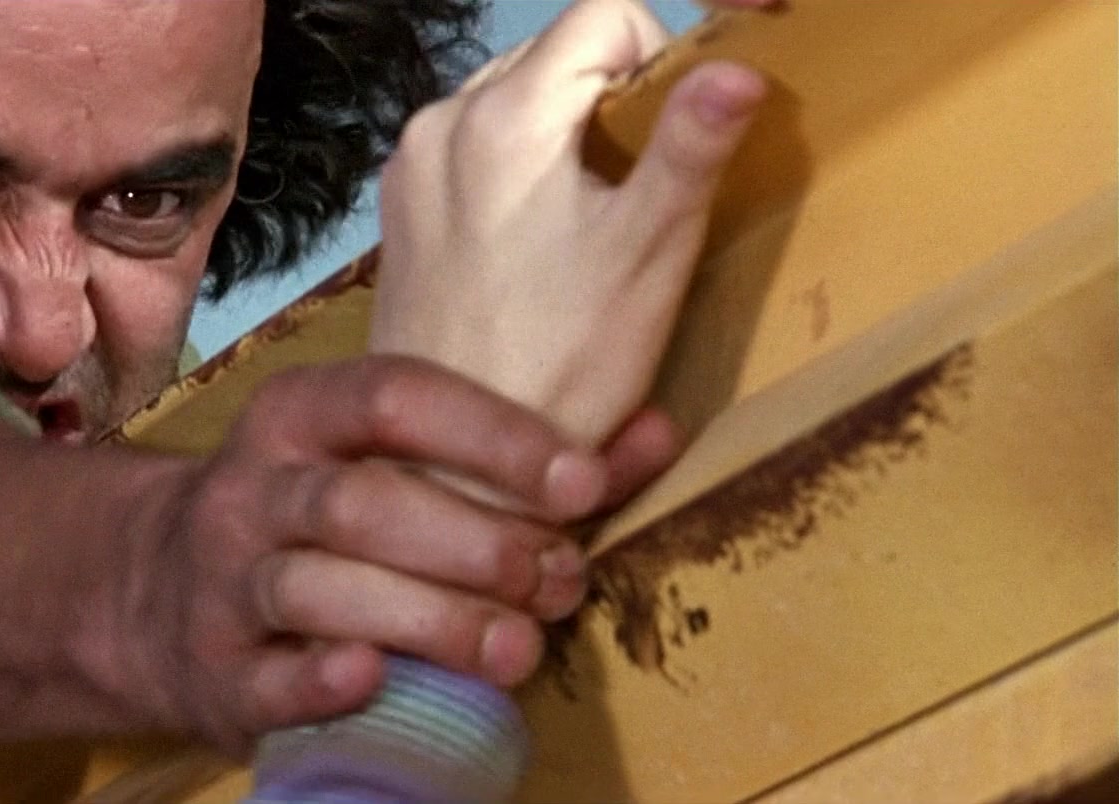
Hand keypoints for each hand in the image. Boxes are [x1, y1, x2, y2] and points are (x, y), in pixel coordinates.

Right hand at [92, 356, 669, 753]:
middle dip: (475, 544)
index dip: (492, 435)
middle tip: (558, 581)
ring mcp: (225, 581)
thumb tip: (653, 431)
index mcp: (301, 416)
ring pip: (318, 588)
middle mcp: (253, 488)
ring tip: (516, 650)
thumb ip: (518, 457)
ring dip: (428, 619)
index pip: (394, 397)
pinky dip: (322, 678)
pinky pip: (267, 676)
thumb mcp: (386, 464)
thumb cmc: (313, 519)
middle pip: (362, 504)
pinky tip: (377, 675)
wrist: (154, 594)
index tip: (581, 483)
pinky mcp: (215, 670)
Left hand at [372, 0, 770, 446]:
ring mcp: (411, 165)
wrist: (452, 462)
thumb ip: (691, 146)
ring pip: (512, 100)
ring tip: (584, 226)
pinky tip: (534, 244)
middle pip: (554, 54)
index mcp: (505, 115)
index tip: (676, 135)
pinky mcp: (400, 209)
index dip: (659, 56)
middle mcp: (440, 121)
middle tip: (635, 193)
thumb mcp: (650, 251)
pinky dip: (514, 170)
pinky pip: (471, 150)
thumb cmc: (563, 364)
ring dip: (562, 135)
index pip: (604, 15)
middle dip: (609, 100)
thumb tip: (737, 66)